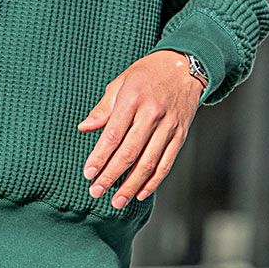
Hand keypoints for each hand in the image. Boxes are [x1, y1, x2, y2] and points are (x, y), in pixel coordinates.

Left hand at [76, 50, 202, 207]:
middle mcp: (152, 113)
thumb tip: (84, 128)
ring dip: (130, 185)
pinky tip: (140, 193)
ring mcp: (169, 126)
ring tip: (116, 201)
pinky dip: (153, 181)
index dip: (99, 156)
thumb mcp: (121, 82)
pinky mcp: (180, 135)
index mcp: (133, 98)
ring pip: (148, 163)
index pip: (113, 134)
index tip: (88, 172)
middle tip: (96, 191)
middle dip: (111, 175)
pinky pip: (166, 163)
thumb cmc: (147, 73)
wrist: (184, 66)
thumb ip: (103, 108)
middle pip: (129, 152)